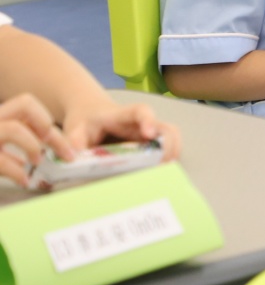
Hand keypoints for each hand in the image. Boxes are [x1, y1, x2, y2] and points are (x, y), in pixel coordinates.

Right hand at [0, 94, 69, 189]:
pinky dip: (15, 171)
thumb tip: (36, 157)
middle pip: (24, 105)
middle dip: (50, 131)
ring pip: (12, 128)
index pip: (25, 104)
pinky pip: (0, 159)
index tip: (61, 142)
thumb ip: (14, 147)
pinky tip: (22, 180)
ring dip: (32, 146)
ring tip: (36, 162)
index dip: (45, 120)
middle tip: (63, 153)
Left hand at [64, 97, 179, 162]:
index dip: (148, 121)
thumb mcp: (74, 129)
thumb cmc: (85, 120)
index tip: (149, 134)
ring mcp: (148, 134)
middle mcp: (141, 123)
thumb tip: (75, 159)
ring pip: (171, 138)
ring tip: (162, 172)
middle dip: (168, 146)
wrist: (91, 113)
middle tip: (161, 164)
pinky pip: (166, 149)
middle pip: (166, 127)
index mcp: (122, 115)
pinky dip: (166, 160)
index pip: (141, 112)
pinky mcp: (149, 144)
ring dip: (171, 154)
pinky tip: (157, 173)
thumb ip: (74, 142)